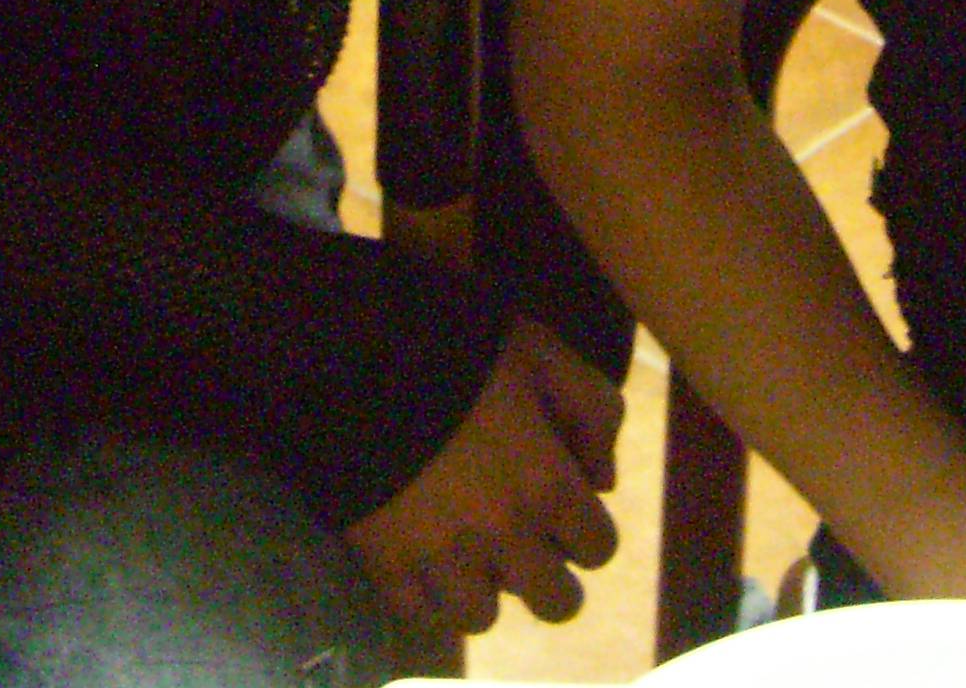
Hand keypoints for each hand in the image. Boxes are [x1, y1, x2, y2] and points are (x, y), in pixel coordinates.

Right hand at [344, 320, 622, 638]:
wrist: (361, 354)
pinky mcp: (386, 564)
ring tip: (469, 554)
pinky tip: (425, 561)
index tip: (566, 511)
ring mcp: (442, 558)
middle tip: (527, 547)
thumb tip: (604, 482)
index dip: (587, 531)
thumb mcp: (544, 355)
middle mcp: (503, 536)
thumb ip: (593, 411)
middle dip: (549, 578)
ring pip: (482, 617)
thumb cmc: (463, 348)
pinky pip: (418, 612)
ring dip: (483, 589)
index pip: (599, 548)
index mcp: (548, 486)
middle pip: (555, 603)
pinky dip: (426, 595)